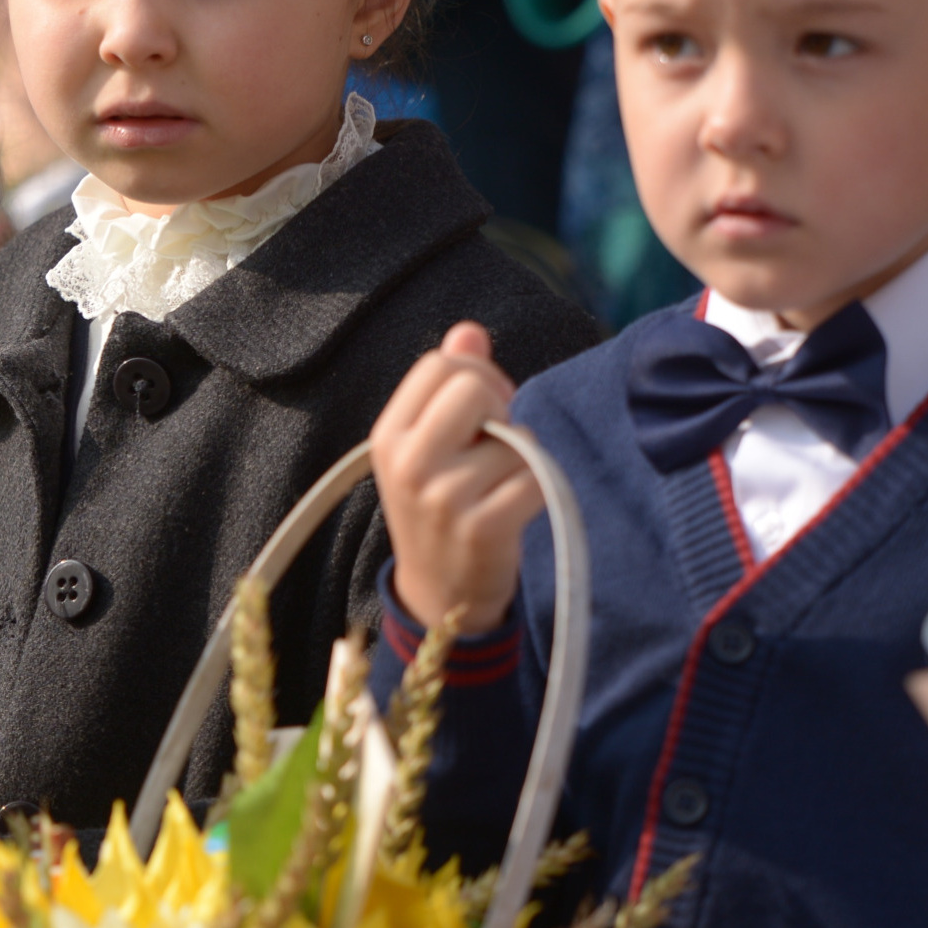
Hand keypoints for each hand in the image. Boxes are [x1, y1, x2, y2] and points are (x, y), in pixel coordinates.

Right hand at [369, 323, 537, 634]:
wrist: (441, 595)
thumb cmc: (440, 508)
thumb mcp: (427, 445)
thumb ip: (447, 385)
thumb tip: (470, 332)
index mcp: (388, 436)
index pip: (440, 364)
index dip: (474, 377)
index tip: (480, 412)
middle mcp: (408, 463)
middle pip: (474, 388)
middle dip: (499, 407)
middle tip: (495, 443)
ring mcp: (444, 497)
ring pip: (515, 437)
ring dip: (521, 458)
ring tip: (498, 487)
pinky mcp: (483, 527)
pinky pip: (535, 476)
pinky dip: (538, 487)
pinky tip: (517, 506)